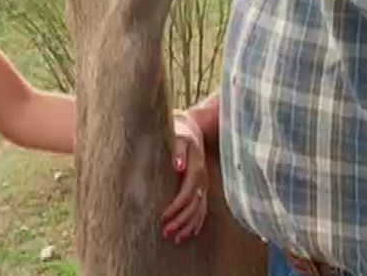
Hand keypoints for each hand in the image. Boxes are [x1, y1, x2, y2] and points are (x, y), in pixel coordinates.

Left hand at [161, 112, 207, 242]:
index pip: (187, 194)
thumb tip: (177, 166)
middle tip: (166, 232)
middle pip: (194, 206)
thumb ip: (177, 151)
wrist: (195, 127)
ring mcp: (204, 184)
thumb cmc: (182, 131)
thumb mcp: (179, 136)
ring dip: (188, 226)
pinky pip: (203, 208)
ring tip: (176, 238)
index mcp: (196, 169)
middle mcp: (202, 180)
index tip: (163, 217)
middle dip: (181, 221)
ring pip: (199, 210)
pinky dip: (197, 222)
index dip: (176, 207)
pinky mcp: (202, 187)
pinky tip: (190, 233)